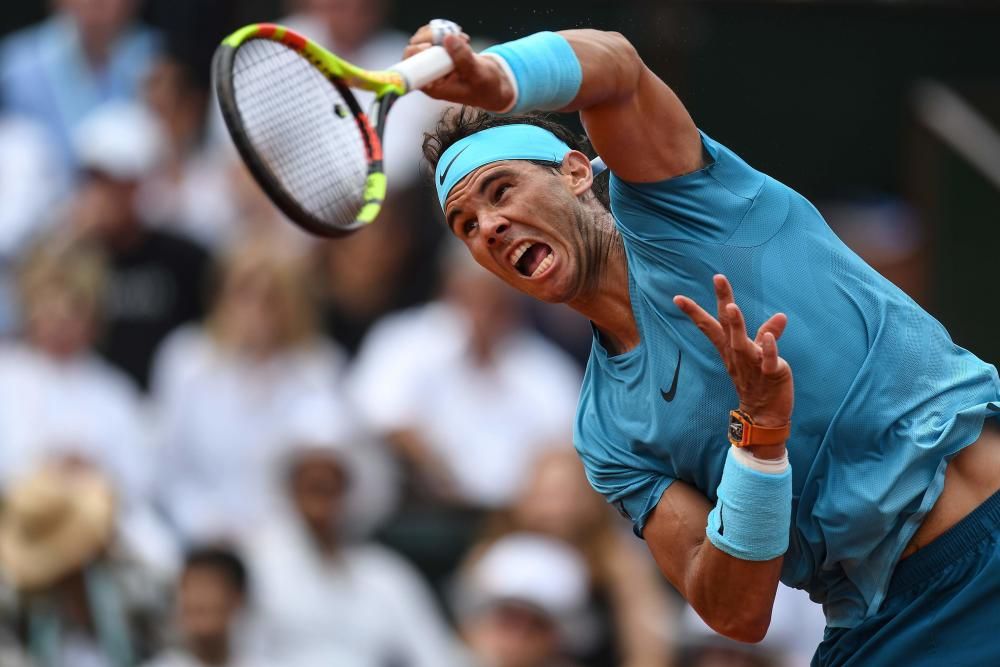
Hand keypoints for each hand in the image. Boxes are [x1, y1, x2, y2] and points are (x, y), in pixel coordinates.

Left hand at [403, 26, 514, 111]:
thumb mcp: (478, 76)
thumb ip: (463, 59)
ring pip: (422, 41)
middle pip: (414, 51)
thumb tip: (448, 38)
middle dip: (429, 38)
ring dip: (438, 34)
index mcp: (434, 87)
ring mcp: (434, 63)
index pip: (412, 71)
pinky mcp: (440, 53)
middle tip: (447, 35)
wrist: (493, 84)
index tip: (431, 46)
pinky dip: (445, 32)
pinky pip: (433, 37)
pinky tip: (460, 38)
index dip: (416, 54)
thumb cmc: (485, 88)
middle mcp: (430, 75)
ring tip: (460, 38)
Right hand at [674, 275, 793, 431]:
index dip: (695, 312)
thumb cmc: (759, 384)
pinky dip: (769, 350)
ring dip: (736, 325)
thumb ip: (767, 334)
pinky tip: (768, 338)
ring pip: (741, 343)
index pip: (711, 326)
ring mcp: (752, 365)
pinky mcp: (771, 374)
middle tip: (718, 277)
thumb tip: (781, 315)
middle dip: (723, 300)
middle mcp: (738, 354)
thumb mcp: (759, 356)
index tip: (677, 298)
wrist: (765, 416)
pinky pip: (769, 361)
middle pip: (726, 325)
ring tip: (732, 307)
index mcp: (731, 349)